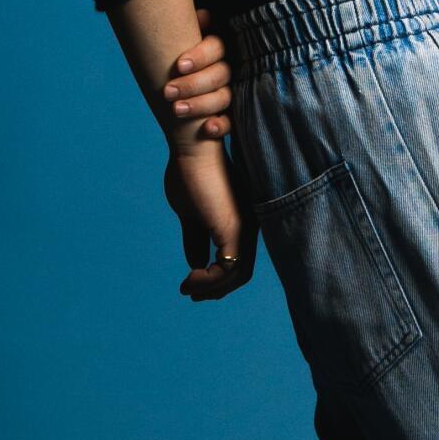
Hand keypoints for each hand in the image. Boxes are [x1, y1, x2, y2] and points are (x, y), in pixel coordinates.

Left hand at [161, 6, 233, 138]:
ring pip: (224, 97)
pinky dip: (220, 125)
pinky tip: (207, 129)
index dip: (200, 56)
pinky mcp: (228, 114)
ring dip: (201, 105)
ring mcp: (228, 91)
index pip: (217, 47)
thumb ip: (183, 26)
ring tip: (176, 110)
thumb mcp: (174, 41)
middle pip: (220, 73)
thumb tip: (198, 13)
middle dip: (193, 84)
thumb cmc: (173, 59)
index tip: (178, 65)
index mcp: (216, 47)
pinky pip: (231, 122)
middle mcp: (227, 67)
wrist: (171, 92)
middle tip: (167, 92)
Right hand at [164, 134, 257, 300]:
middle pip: (241, 272)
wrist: (192, 146)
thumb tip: (194, 262)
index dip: (218, 278)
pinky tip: (190, 277)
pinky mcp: (234, 228)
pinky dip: (208, 279)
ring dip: (211, 287)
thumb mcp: (190, 214)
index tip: (192, 282)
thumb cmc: (189, 171)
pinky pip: (227, 268)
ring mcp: (245, 227)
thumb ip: (196, 238)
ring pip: (237, 274)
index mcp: (242, 220)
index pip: (238, 260)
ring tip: (187, 288)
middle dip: (216, 289)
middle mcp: (250, 225)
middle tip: (192, 293)